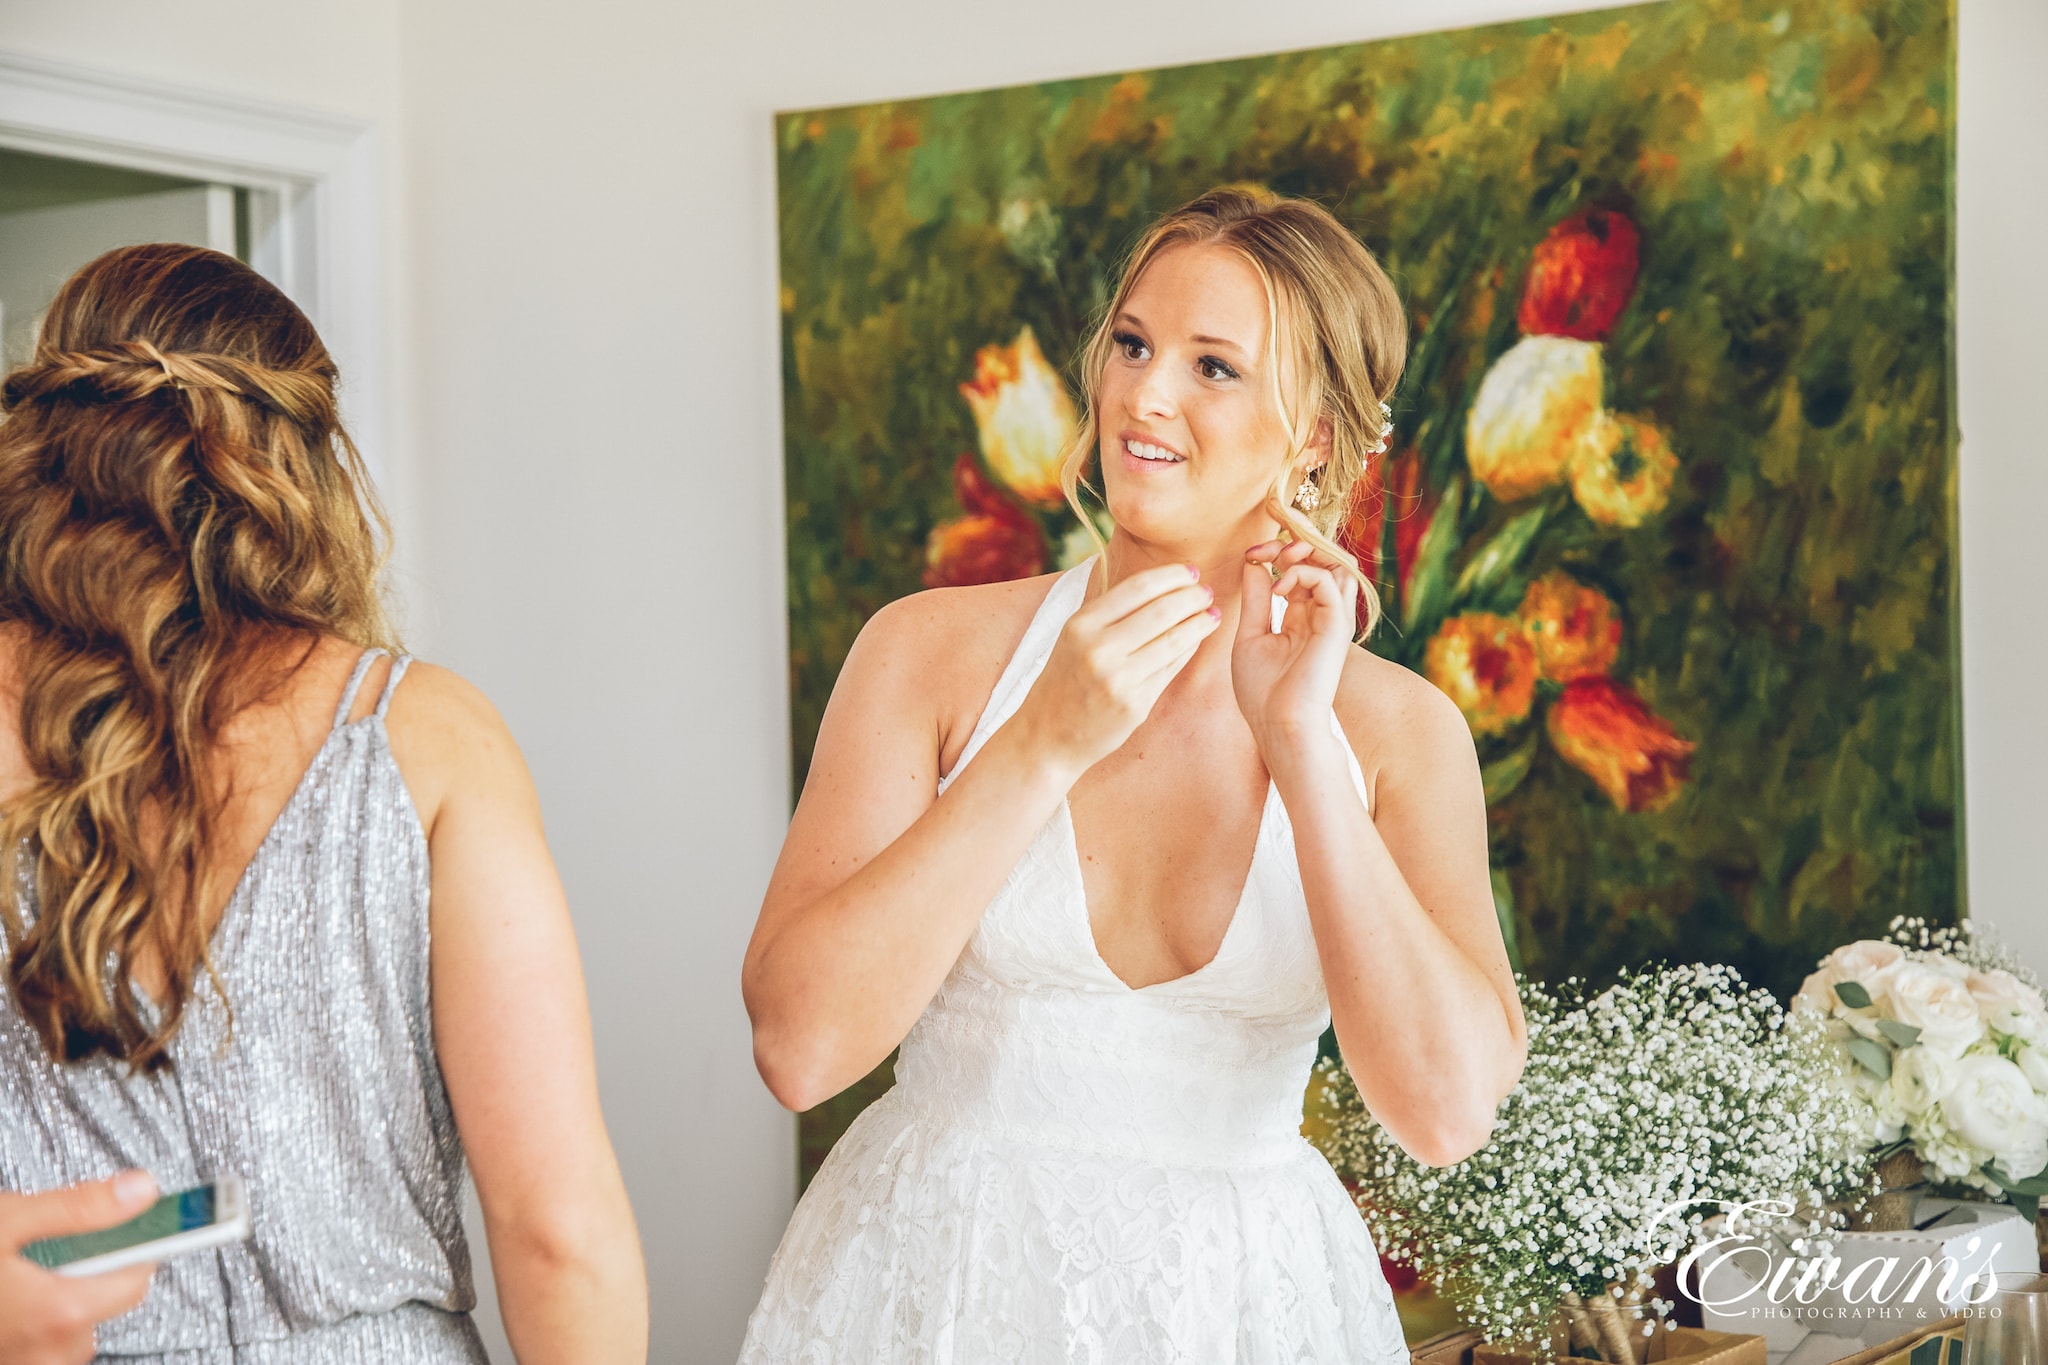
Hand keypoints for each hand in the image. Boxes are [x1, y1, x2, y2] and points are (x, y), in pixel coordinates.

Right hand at [0, 1173, 158, 1364]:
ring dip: (55, 1300)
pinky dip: (31, 1323)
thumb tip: (141, 1191)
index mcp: (59, 1312)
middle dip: (87, 1271)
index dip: (137, 1245)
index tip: (144, 1225)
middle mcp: (49, 1353)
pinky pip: (40, 1349)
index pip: (138, 1278)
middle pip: (104, 1305)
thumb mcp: (7, 1219)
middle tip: (46, 1245)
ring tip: (12, 1273)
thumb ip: (80, 1207)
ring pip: (71, 1329)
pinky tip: (5, 1299)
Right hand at [1008, 561, 1220, 775]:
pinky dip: (1188, 649)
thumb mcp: (1074, 637)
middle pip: (1162, 611)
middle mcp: (1098, 650)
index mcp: (1082, 625)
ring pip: (1173, 640)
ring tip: (1212, 614)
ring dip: (1199, 623)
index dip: (1173, 575)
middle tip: (1208, 592)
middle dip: (1193, 597)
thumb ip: (1110, 611)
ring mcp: (1118, 680)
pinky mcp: (1135, 705)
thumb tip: (1162, 584)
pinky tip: (1196, 639)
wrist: (1048, 734)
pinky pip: (1171, 669)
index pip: (1138, 587)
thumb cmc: (1066, 678)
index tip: (1192, 572)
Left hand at [1232, 539, 1356, 758]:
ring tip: (1278, 561)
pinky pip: (1330, 580)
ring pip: (1333, 565)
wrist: (1279, 724)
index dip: (1276, 554)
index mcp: (1300, 618)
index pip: (1299, 570)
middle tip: (1264, 551)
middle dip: (1291, 546)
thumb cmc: (1262, 691)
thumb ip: (1256, 599)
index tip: (1252, 556)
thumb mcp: (1251, 636)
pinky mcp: (1337, 625)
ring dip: (1304, 553)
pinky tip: (1280, 589)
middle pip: (1319, 561)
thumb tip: (1253, 563)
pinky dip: (1304, 573)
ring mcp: (1331, 619)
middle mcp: (1320, 615)